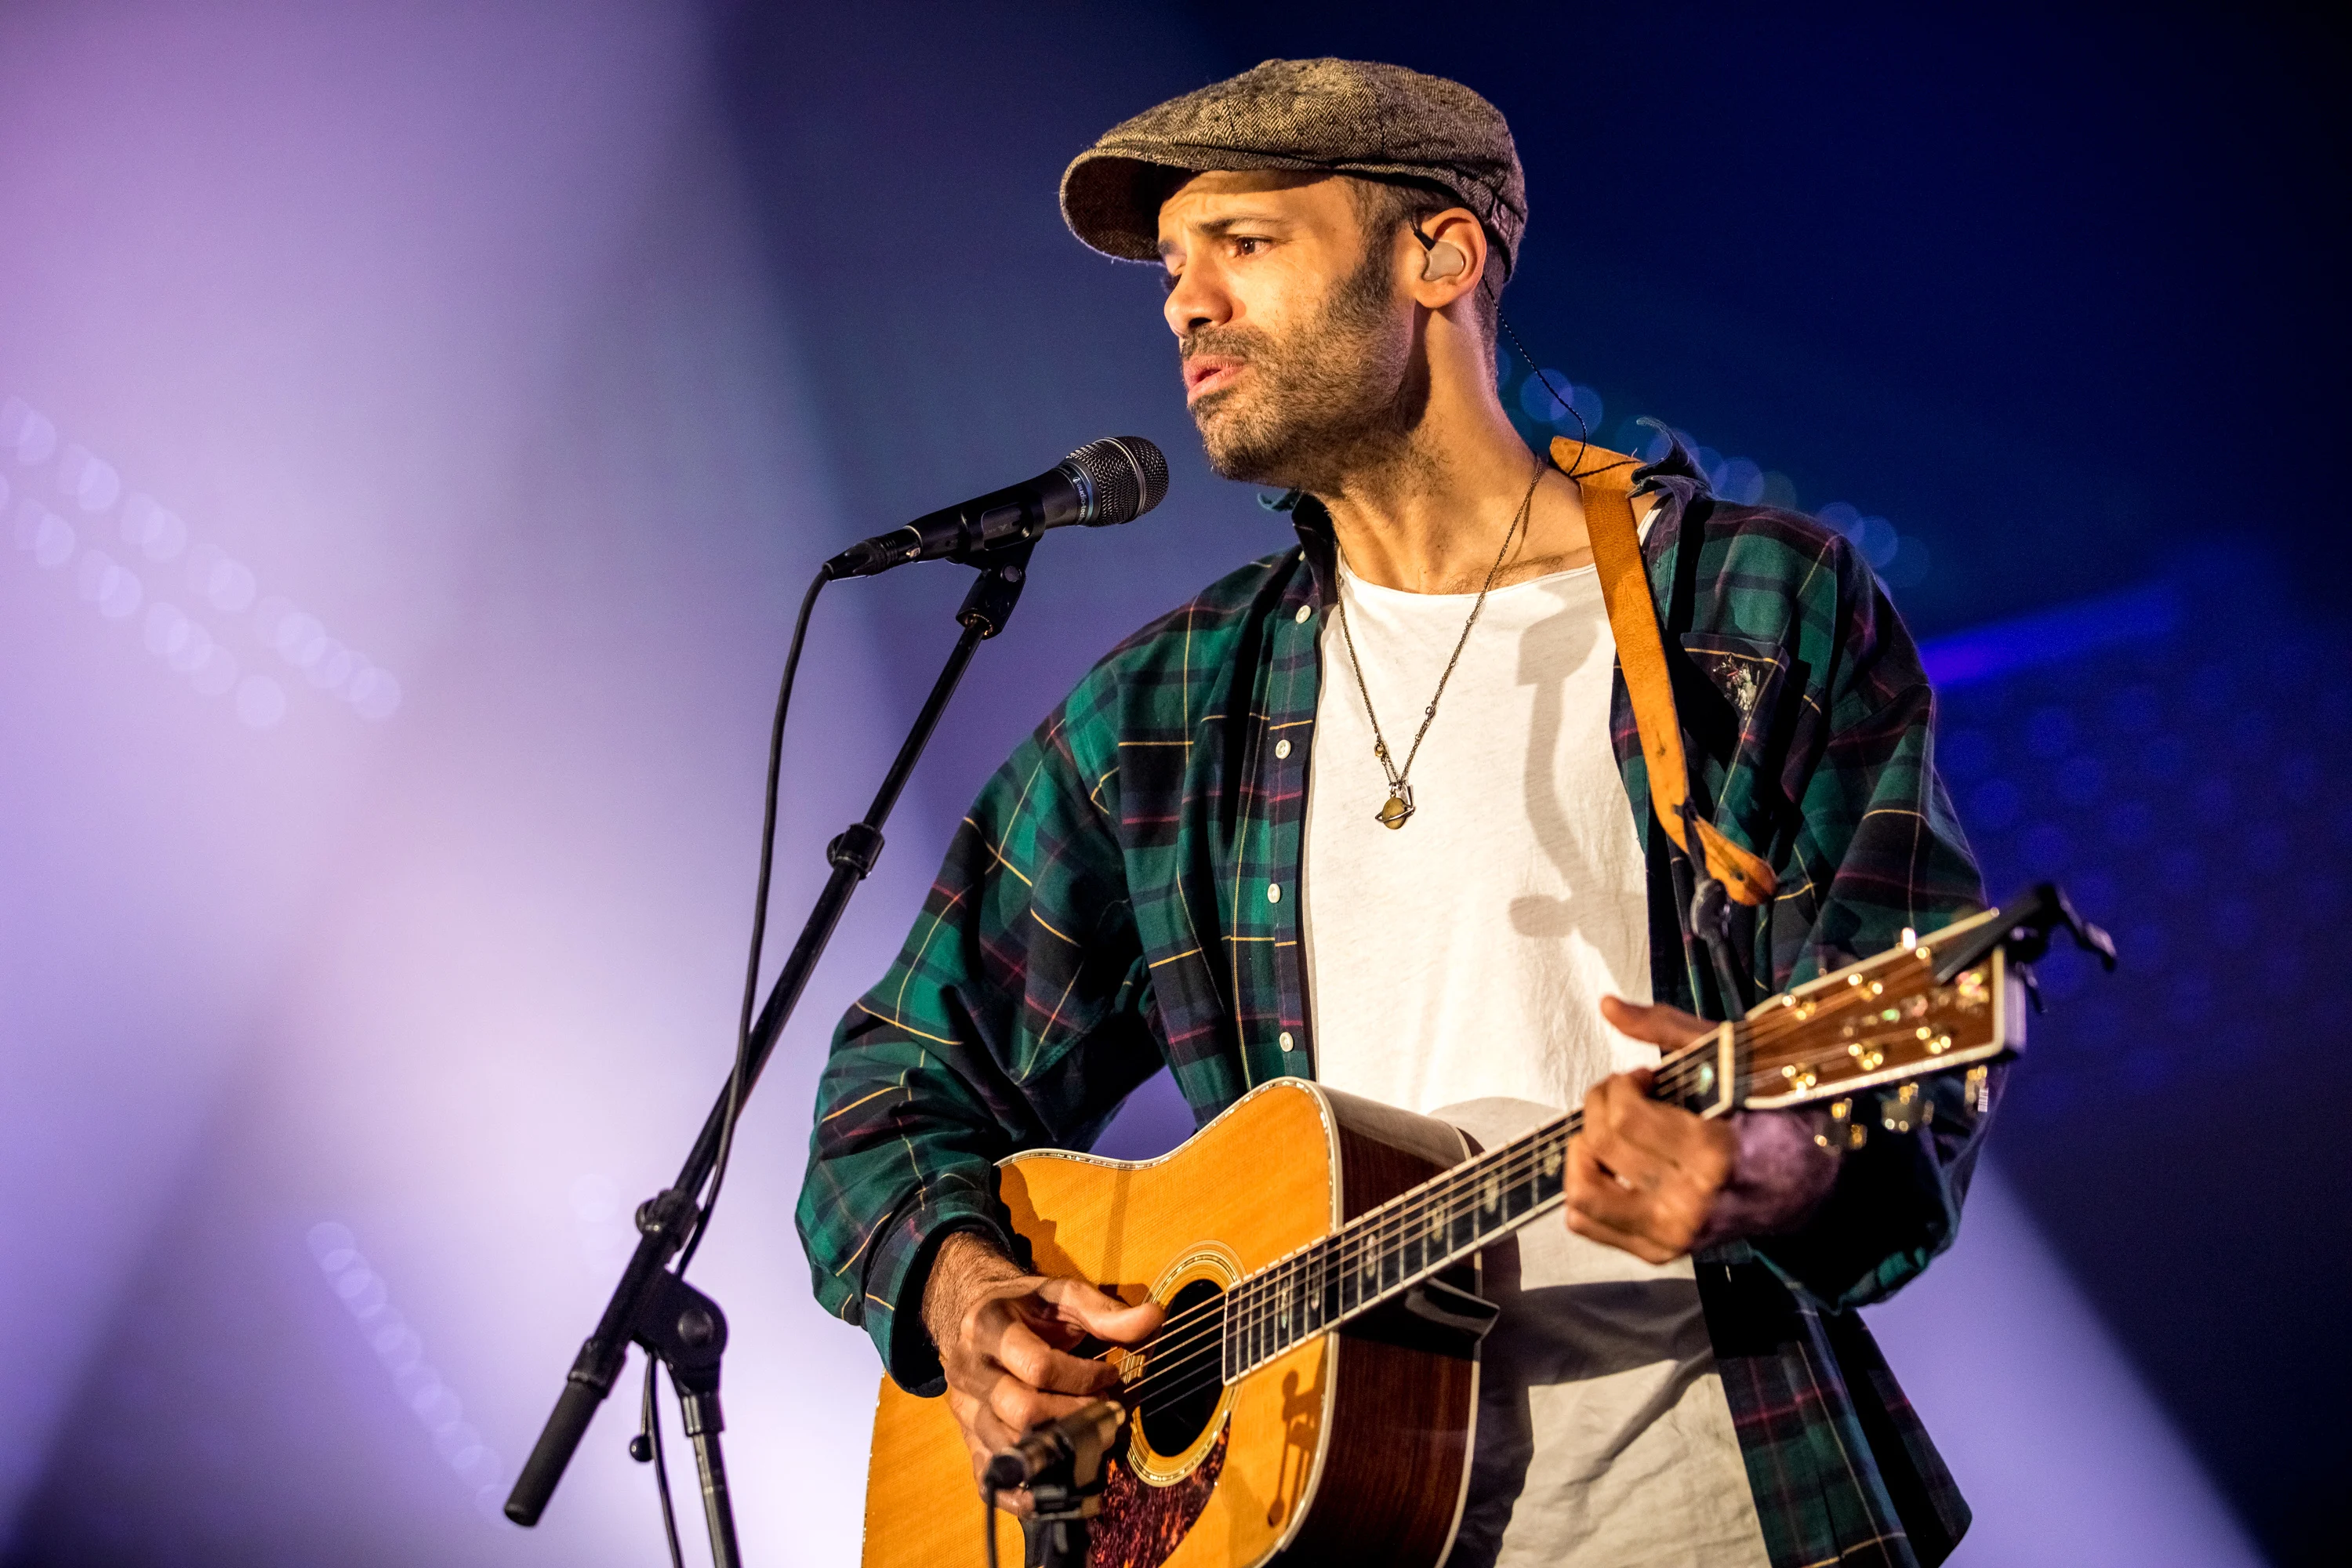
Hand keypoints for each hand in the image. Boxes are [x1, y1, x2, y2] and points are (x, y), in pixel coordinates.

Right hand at [921, 1231, 1162, 1512]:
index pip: (1038, 1366)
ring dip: (1059, 1451)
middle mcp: (970, 1370)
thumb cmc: (1029, 1308)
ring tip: (1092, 1437)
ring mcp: (965, 1409)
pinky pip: (988, 1477)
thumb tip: (1154, 1318)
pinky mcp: (968, 1439)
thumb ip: (1106, 1312)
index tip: (1110, 1374)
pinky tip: (1058, 1485)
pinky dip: (1023, 1493)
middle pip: (1022, 1411)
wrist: (975, 1314)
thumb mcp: (1064, 1297)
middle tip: (1107, 1409)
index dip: (1083, 1378)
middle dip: (1076, 1416)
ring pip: (1008, 1447)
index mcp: (988, 1326)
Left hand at [1564, 997, 1839, 1262]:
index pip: (1622, 1116)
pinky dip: (1587, 1186)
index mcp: (1712, 1153)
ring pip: (1582, 1194)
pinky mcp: (1661, 1252)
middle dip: (1598, 1105)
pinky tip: (1612, 1164)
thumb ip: (1666, 1028)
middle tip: (1625, 1095)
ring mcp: (1673, 1235)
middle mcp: (1689, 1203)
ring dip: (1583, 1152)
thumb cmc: (1773, 1113)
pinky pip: (1589, 1223)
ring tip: (1610, 1133)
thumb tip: (1606, 1004)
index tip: (1642, 1077)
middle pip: (1599, 1146)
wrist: (1810, 1189)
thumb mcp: (1732, 1058)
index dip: (1619, 1085)